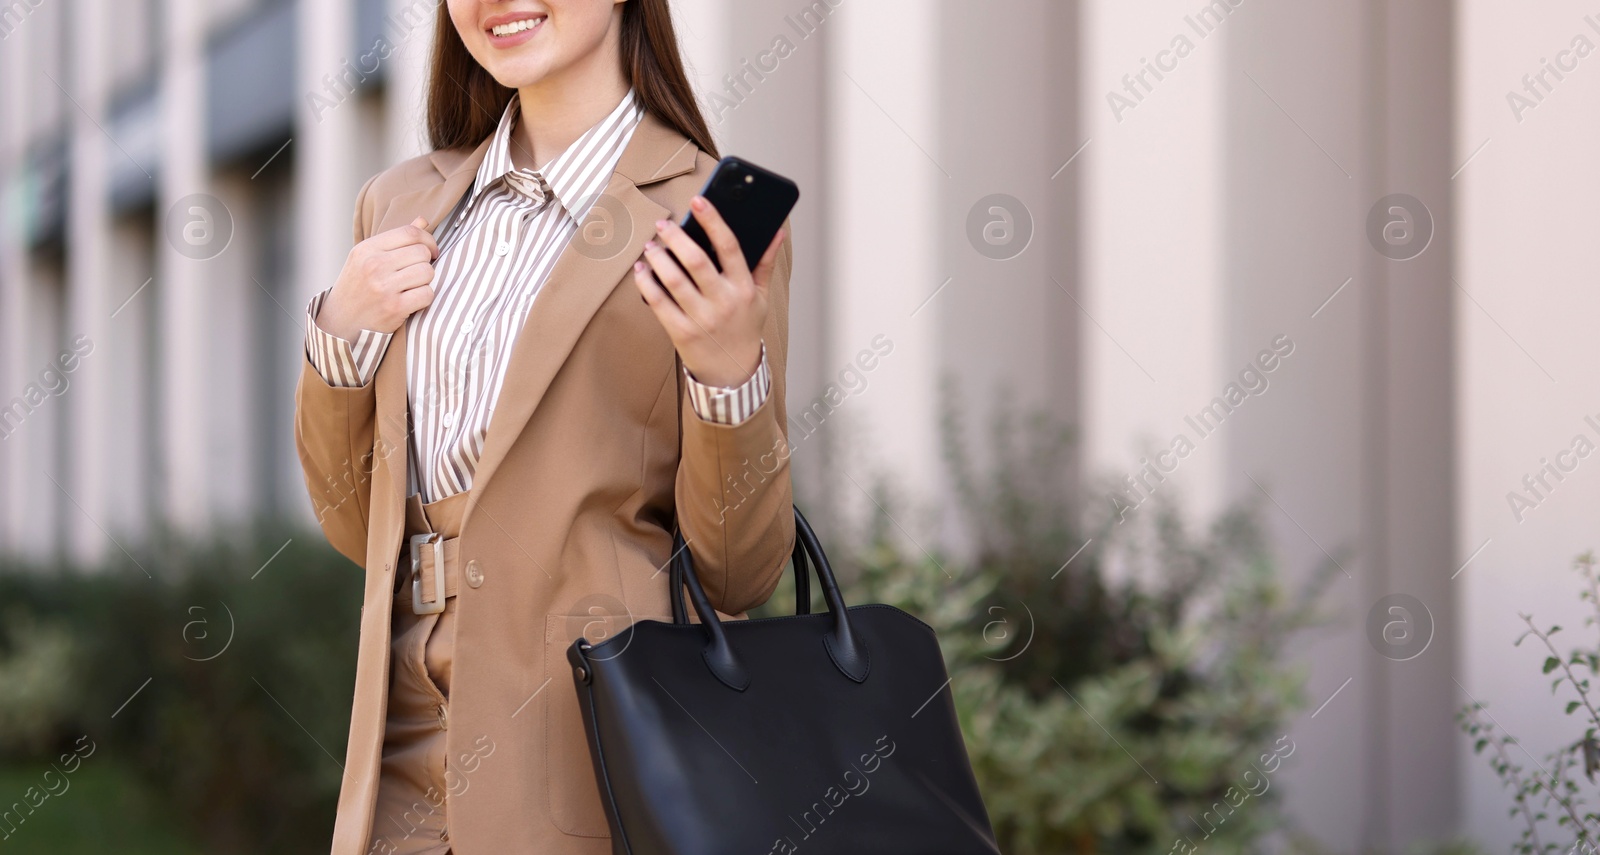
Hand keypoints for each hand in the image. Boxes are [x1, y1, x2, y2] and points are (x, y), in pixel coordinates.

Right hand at [317, 216, 438, 339]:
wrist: (340, 322)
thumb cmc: (357, 288)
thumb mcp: (367, 258)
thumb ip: (395, 239)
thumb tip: (422, 220)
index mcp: (367, 249)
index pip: (410, 233)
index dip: (428, 239)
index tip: (431, 251)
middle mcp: (374, 265)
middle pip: (422, 252)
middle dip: (426, 262)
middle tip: (416, 272)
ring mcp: (384, 287)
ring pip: (427, 272)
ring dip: (425, 281)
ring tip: (411, 286)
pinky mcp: (395, 307)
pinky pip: (427, 294)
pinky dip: (425, 298)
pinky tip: (412, 300)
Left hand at [633, 196, 784, 386]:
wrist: (733, 371)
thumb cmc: (745, 328)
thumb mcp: (761, 296)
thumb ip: (765, 262)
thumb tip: (775, 232)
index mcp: (743, 288)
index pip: (730, 247)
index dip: (714, 221)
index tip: (698, 202)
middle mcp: (723, 302)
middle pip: (696, 261)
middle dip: (675, 237)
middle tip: (662, 224)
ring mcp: (702, 318)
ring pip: (674, 280)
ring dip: (658, 257)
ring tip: (650, 246)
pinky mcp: (682, 332)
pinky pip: (659, 303)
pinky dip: (646, 283)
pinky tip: (642, 271)